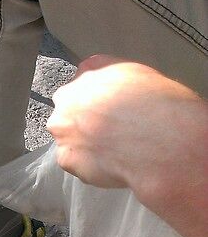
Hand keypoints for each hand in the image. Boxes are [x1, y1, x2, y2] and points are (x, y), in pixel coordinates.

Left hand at [47, 55, 207, 236]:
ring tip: (114, 155)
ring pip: (67, 135)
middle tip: (113, 136)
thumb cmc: (171, 110)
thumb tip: (116, 91)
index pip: (85, 76)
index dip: (98, 96)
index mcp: (96, 67)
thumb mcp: (150, 80)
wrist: (165, 147)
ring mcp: (64, 127)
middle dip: (83, 119)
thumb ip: (124, 83)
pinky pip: (73, 160)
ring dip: (82, 144)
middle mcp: (71, 94)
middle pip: (69, 105)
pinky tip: (111, 169)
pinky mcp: (65, 157)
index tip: (110, 110)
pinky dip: (87, 166)